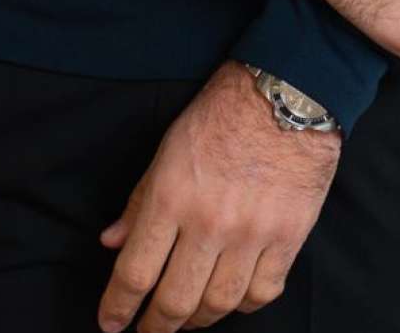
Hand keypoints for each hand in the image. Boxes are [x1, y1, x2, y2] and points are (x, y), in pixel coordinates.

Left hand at [94, 57, 339, 331]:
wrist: (286, 91)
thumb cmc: (222, 111)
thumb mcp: (168, 147)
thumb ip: (140, 199)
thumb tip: (113, 243)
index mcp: (172, 195)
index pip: (136, 271)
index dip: (118, 306)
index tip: (110, 323)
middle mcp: (209, 221)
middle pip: (175, 300)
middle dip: (156, 327)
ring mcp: (252, 233)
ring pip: (219, 304)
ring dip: (198, 320)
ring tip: (188, 321)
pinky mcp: (288, 236)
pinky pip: (262, 292)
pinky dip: (244, 304)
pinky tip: (232, 298)